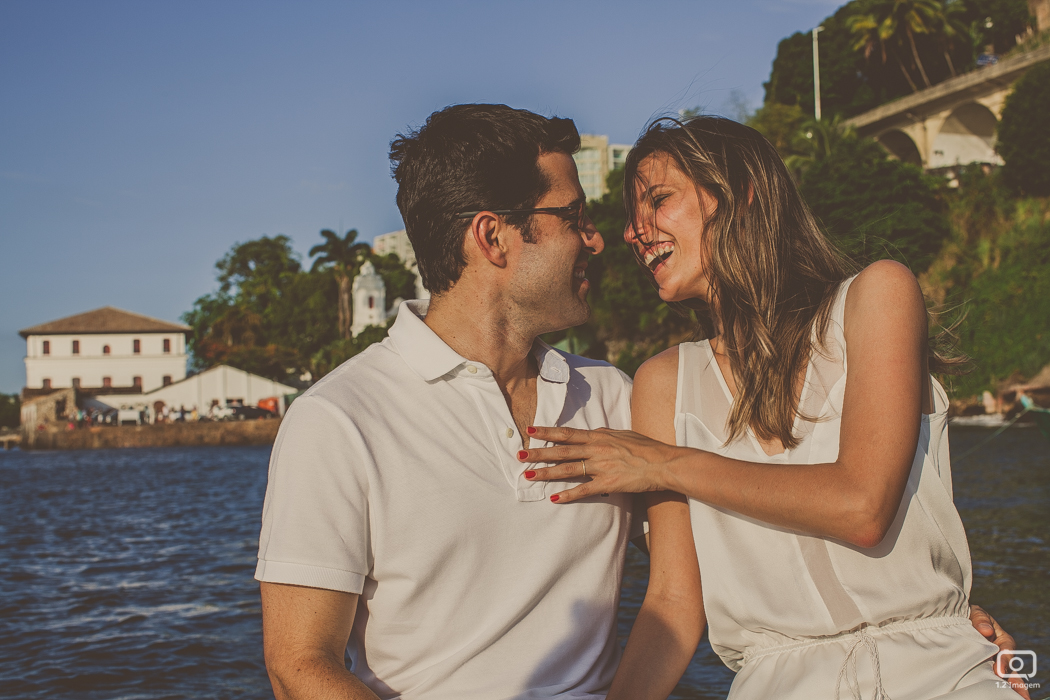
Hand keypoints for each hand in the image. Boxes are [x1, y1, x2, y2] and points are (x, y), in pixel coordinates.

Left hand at [519, 425, 679, 502]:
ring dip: (547, 473)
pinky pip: (584, 491)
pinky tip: (554, 499)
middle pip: (561, 451)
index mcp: (599, 436)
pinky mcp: (608, 484)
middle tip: (519, 455)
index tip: (530, 431)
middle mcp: (596, 450)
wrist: (663, 463)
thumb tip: (592, 431)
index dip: (548, 432)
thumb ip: (605, 434)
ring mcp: (601, 467)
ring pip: (568, 470)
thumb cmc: (646, 447)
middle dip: (538, 453)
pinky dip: (568, 495)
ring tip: (529, 476)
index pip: (567, 433)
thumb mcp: (623, 434)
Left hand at [970, 604, 1030, 698]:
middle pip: (1009, 670)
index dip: (1005, 661)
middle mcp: (998, 654)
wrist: (952, 618)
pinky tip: (987, 693)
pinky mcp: (977, 668)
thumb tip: (987, 631)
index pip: (1007, 651)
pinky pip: (984, 678)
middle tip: (1018, 695)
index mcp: (1001, 640)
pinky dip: (987, 686)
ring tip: (1006, 697)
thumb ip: (981, 619)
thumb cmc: (969, 615)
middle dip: (1014, 683)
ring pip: (1000, 678)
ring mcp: (989, 663)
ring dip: (1003, 687)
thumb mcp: (976, 613)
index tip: (999, 671)